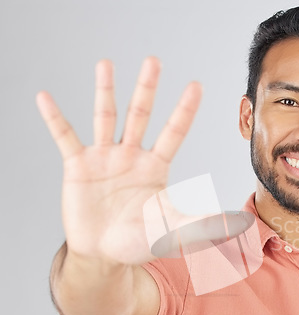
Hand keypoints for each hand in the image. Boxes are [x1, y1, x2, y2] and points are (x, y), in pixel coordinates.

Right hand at [37, 57, 201, 264]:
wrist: (103, 253)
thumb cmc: (139, 240)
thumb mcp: (172, 230)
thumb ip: (202, 224)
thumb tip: (237, 225)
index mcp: (155, 166)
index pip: (173, 132)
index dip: (184, 110)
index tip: (196, 85)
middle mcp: (131, 156)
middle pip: (140, 115)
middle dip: (147, 89)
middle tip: (154, 61)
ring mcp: (104, 158)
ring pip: (105, 117)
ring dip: (105, 91)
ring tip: (106, 64)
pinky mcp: (78, 166)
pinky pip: (64, 137)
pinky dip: (54, 118)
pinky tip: (45, 98)